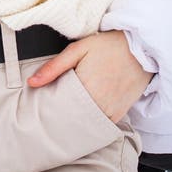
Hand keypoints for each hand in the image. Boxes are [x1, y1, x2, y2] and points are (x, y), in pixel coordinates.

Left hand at [27, 30, 154, 122]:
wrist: (139, 48)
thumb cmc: (107, 46)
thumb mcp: (78, 49)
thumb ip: (54, 66)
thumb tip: (32, 82)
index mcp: (85, 86)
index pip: (59, 106)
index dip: (48, 108)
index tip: (39, 108)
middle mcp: (99, 102)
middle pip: (71, 118)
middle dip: (59, 117)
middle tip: (48, 114)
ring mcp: (111, 110)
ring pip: (85, 124)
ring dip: (74, 122)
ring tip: (63, 116)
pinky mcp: (120, 114)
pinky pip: (101, 126)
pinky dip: (90, 123)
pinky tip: (81, 118)